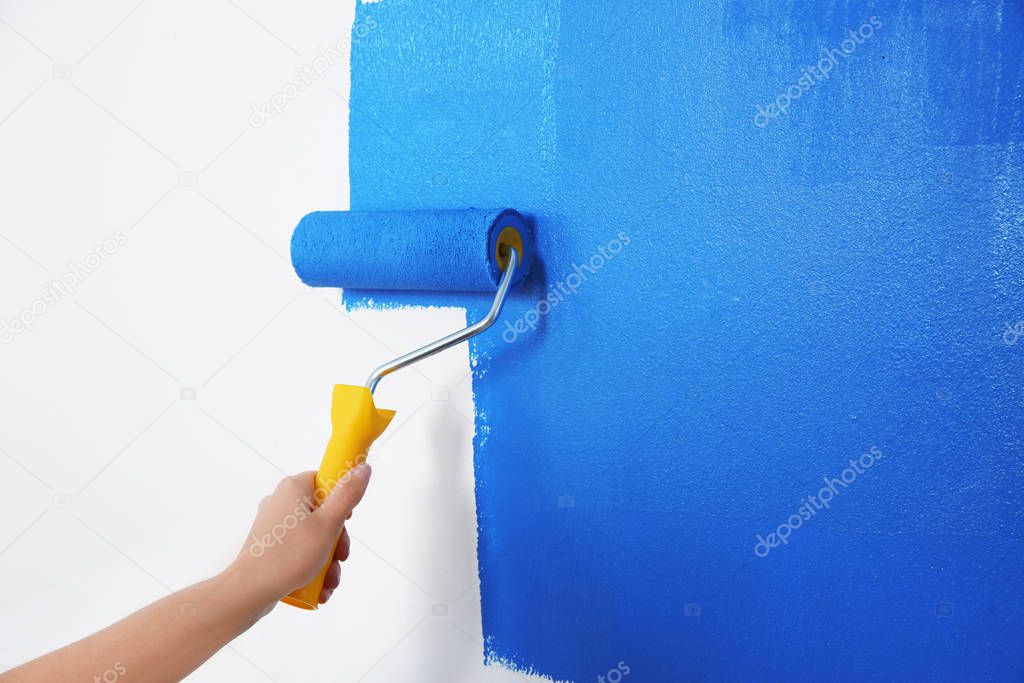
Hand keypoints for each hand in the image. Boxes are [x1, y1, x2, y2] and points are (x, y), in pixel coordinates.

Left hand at [232, 466, 371, 606]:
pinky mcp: (270, 543)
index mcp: (294, 488)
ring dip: (328, 558)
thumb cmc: (289, 555)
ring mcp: (274, 523)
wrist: (250, 591)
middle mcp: (281, 501)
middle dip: (337, 541)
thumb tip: (363, 469)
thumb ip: (348, 495)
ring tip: (330, 579)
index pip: (327, 481)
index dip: (342, 501)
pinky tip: (320, 586)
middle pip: (323, 513)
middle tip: (340, 557)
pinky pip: (299, 548)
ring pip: (314, 535)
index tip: (346, 521)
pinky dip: (312, 564)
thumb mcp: (328, 524)